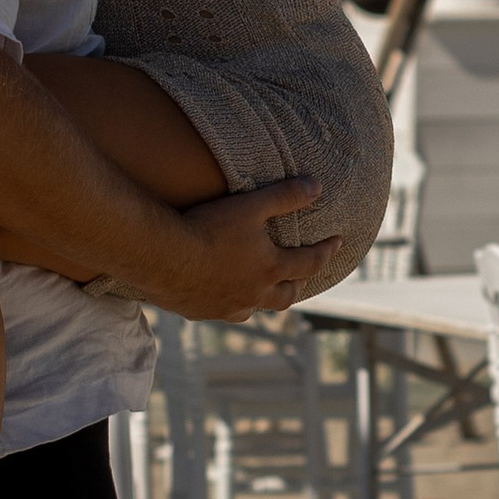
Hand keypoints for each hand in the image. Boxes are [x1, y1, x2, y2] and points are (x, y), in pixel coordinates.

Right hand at [154, 177, 341, 322]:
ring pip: (254, 309)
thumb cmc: (208, 227)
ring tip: (262, 292)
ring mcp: (226, 307)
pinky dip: (228, 304)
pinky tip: (220, 295)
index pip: (310, 262)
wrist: (160, 256)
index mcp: (270, 269)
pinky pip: (221, 312)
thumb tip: (318, 186)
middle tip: (303, 277)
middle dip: (298, 285)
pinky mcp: (199, 312)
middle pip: (286, 296)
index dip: (327, 251)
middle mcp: (253, 294)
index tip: (338, 242)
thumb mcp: (251, 204)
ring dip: (263, 300)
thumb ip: (286, 195)